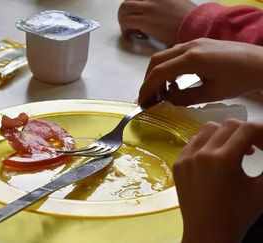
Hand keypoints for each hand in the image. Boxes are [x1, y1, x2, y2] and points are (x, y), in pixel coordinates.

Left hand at [118, 0, 195, 45]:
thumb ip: (163, 4)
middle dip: (125, 11)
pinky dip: (125, 29)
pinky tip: (131, 35)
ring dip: (123, 19)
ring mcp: (149, 6)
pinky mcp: (146, 20)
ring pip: (124, 8)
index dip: (135, 3)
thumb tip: (154, 13)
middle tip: (128, 22)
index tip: (135, 12)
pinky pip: (126, 22)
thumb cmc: (191, 20)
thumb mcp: (177, 3)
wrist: (198, 26)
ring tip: (129, 29)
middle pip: (128, 0)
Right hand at [138, 38, 262, 105]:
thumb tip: (166, 100)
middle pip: (157, 60)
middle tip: (148, 97)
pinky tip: (175, 81)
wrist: (261, 63)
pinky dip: (168, 67)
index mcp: (192, 59)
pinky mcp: (199, 43)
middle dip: (148, 79)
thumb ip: (184, 98)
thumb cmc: (239, 81)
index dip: (147, 88)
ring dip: (158, 72)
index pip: (159, 72)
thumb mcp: (211, 94)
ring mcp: (194, 42)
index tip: (142, 102)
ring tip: (160, 92)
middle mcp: (189, 46)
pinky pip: (175, 53)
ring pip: (165, 55)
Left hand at [174, 119, 262, 242]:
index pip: (249, 129)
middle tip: (255, 147)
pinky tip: (216, 157)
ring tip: (236, 151)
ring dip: (226, 134)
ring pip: (208, 130)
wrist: (207, 233)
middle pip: (229, 125)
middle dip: (246, 132)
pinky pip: (193, 142)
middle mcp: (201, 154)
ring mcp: (186, 158)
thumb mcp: (262, 190)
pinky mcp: (177, 163)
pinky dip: (208, 143)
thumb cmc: (239, 214)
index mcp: (224, 160)